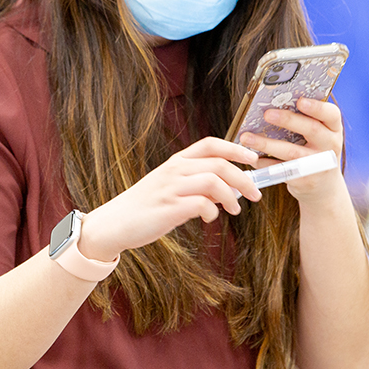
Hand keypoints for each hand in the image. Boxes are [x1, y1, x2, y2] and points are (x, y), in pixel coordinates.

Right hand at [77, 137, 261, 261]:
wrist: (113, 224)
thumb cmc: (144, 207)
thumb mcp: (169, 187)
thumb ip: (194, 184)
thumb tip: (225, 190)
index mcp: (176, 162)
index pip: (211, 144)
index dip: (236, 149)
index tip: (253, 159)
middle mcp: (174, 170)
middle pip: (219, 164)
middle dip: (243, 179)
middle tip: (255, 195)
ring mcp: (171, 188)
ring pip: (214, 182)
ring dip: (231, 197)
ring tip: (234, 210)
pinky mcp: (168, 208)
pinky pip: (202, 205)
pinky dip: (213, 212)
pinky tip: (209, 219)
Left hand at [238, 97, 344, 204]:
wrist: (323, 187)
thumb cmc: (315, 151)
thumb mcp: (320, 135)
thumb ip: (305, 119)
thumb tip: (272, 103)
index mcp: (333, 129)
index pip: (331, 114)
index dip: (317, 107)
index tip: (300, 100)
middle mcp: (330, 146)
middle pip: (311, 129)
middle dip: (288, 120)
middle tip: (267, 114)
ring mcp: (318, 165)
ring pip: (291, 152)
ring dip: (266, 143)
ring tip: (246, 137)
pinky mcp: (304, 181)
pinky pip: (281, 170)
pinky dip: (264, 163)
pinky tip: (251, 156)